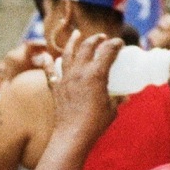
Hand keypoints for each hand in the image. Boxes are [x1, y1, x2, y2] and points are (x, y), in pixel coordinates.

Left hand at [52, 30, 119, 145]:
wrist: (72, 135)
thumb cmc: (95, 123)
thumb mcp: (112, 109)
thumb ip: (117, 100)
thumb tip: (123, 96)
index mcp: (97, 74)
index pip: (108, 51)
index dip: (115, 44)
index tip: (119, 44)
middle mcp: (80, 72)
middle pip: (87, 47)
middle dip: (96, 39)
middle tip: (101, 38)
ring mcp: (66, 78)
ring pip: (68, 53)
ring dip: (73, 42)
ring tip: (76, 34)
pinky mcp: (56, 88)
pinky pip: (50, 72)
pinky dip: (47, 63)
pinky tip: (45, 56)